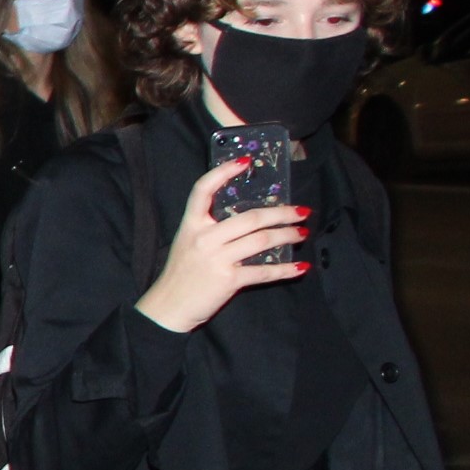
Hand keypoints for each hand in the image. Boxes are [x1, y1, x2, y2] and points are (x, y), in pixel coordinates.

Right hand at [136, 160, 310, 333]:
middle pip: (250, 218)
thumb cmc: (181, 274)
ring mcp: (216, 259)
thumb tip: (250, 218)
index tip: (245, 161)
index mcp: (191, 225)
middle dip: (281, 213)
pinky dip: (285, 269)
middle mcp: (204, 238)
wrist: (168, 308)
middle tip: (301, 212)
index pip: (203, 190)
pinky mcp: (228, 280)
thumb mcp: (188, 243)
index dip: (223, 172)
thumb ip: (211, 229)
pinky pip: (263, 272)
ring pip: (262, 240)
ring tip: (301, 234)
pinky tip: (300, 267)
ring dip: (287, 236)